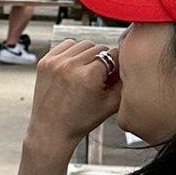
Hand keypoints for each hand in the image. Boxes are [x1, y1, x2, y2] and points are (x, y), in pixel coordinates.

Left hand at [25, 39, 122, 154]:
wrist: (51, 130)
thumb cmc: (80, 121)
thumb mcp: (110, 105)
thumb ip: (124, 83)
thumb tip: (130, 63)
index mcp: (88, 77)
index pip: (113, 54)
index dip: (117, 64)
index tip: (114, 74)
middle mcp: (70, 66)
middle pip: (99, 47)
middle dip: (103, 60)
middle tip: (100, 77)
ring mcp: (55, 62)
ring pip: (83, 44)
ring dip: (88, 54)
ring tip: (87, 72)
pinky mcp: (45, 61)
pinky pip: (66, 45)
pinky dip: (73, 53)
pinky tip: (74, 68)